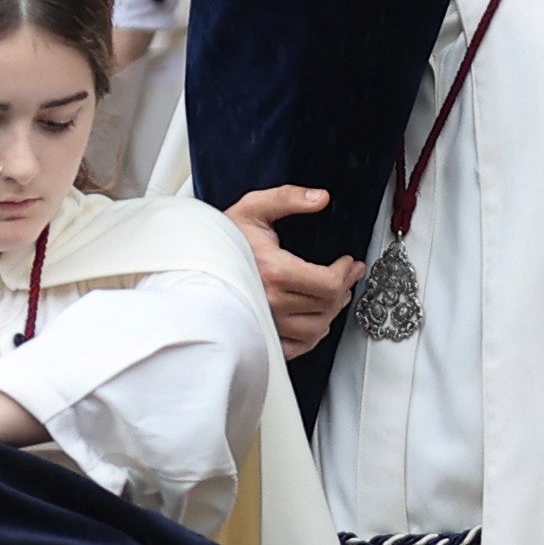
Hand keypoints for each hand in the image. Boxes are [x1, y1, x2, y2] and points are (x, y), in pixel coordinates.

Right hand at [231, 183, 362, 360]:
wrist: (194, 262)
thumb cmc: (221, 239)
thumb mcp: (253, 208)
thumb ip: (288, 198)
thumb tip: (319, 198)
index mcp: (273, 272)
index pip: (328, 284)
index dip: (346, 273)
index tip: (349, 264)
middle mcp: (269, 302)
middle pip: (326, 305)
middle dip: (343, 288)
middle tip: (348, 275)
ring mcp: (265, 322)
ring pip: (316, 329)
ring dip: (332, 312)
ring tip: (335, 296)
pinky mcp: (261, 336)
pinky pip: (298, 346)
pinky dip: (313, 336)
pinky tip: (316, 319)